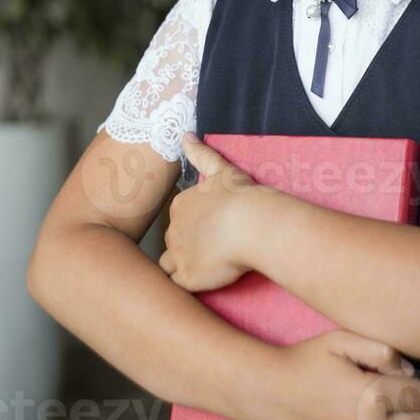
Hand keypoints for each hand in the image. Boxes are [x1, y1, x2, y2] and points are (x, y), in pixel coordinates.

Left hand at [158, 132, 260, 291]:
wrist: (250, 223)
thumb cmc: (240, 195)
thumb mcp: (220, 169)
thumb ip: (200, 153)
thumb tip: (184, 134)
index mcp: (180, 205)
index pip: (179, 219)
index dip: (194, 226)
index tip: (212, 229)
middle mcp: (173, 229)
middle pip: (173, 241)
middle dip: (187, 246)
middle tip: (213, 249)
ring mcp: (178, 254)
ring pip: (169, 265)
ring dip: (182, 266)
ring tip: (205, 268)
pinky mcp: (186, 277)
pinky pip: (178, 285)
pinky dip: (188, 284)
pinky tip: (205, 281)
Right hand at [264, 329, 419, 419]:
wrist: (270, 395)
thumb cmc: (306, 363)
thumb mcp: (340, 341)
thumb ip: (380, 350)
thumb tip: (408, 370)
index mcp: (372, 396)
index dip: (419, 385)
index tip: (404, 380)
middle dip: (418, 412)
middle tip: (399, 399)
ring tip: (385, 412)